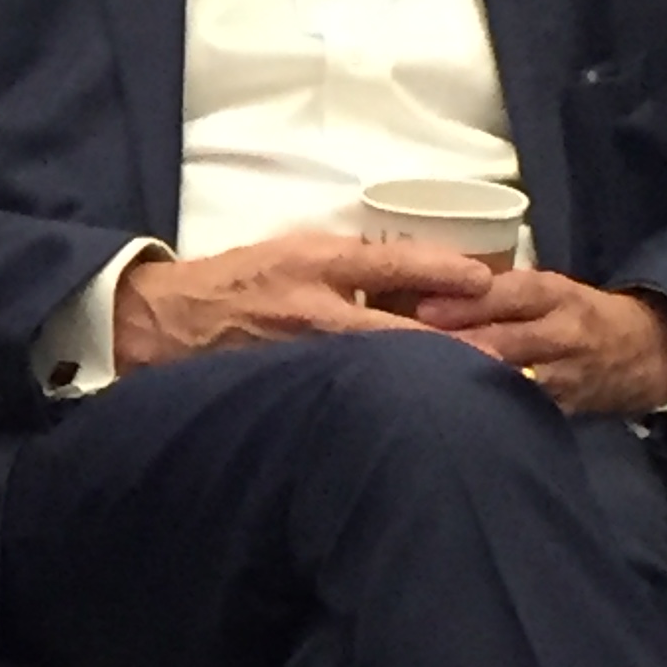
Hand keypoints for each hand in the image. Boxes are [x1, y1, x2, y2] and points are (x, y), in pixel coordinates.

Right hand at [111, 230, 496, 372]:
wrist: (162, 324)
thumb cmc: (229, 281)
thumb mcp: (287, 251)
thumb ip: (343, 263)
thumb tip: (409, 272)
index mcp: (311, 264)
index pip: (387, 264)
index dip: (441, 269)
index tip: (485, 279)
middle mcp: (311, 309)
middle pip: (396, 330)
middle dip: (450, 346)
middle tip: (504, 357)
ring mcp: (301, 355)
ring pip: (376, 368)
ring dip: (423, 379)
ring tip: (473, 391)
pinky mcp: (290, 389)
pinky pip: (347, 395)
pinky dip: (383, 401)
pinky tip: (413, 414)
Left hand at [409, 272, 666, 415]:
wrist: (647, 352)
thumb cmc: (575, 314)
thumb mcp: (547, 290)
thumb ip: (495, 292)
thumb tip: (418, 288)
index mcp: (555, 294)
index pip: (511, 293)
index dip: (468, 303)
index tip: (421, 309)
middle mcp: (564, 332)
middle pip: (505, 341)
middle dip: (454, 347)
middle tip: (401, 352)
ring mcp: (567, 375)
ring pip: (512, 381)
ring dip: (467, 383)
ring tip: (418, 385)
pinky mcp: (566, 409)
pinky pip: (523, 410)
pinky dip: (489, 411)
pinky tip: (453, 413)